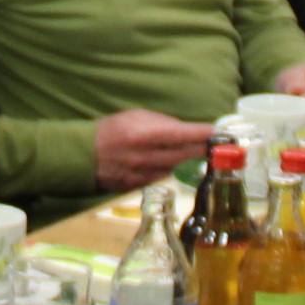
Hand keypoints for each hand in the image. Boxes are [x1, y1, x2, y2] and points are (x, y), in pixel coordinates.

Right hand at [94, 110, 211, 190]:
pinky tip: (181, 166)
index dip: (203, 134)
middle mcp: (146, 157)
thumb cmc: (110, 131)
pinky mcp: (140, 187)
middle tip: (222, 147)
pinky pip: (164, 178)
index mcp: (144, 135)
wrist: (82, 157)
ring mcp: (143, 175)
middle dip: (206, 150)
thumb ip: (160, 122)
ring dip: (192, 162)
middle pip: (185, 156)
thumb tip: (184, 130)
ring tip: (207, 156)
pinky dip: (174, 171)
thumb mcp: (134, 116)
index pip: (182, 135)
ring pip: (177, 169)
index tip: (218, 133)